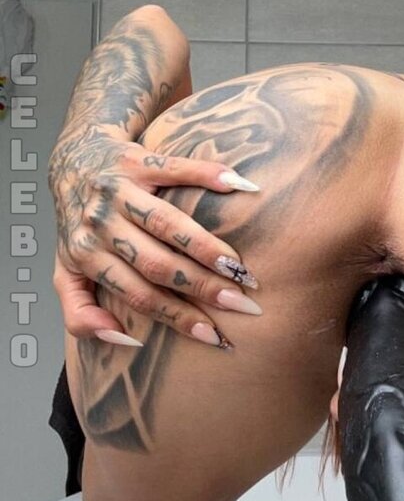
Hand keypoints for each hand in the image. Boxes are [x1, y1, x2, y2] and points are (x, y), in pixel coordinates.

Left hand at [49, 127, 261, 345]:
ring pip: (166, 224)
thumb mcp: (65, 272)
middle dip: (201, 287)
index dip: (176, 316)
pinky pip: (173, 167)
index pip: (138, 295)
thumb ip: (78, 312)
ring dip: (206, 247)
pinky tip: (237, 186)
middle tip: (241, 303)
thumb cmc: (79, 224)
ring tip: (239, 266)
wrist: (71, 160)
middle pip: (157, 263)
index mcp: (86, 257)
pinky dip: (206, 174)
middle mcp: (100, 224)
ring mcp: (118, 190)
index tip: (213, 335)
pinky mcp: (135, 160)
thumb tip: (121, 340)